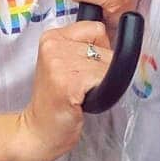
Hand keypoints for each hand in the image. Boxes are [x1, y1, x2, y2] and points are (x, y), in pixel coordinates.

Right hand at [18, 22, 110, 160]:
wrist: (38, 132)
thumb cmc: (56, 100)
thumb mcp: (64, 63)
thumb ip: (83, 46)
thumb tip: (121, 39)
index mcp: (52, 36)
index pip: (97, 28)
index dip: (100, 50)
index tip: (85, 68)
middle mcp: (53, 44)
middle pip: (105, 47)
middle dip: (102, 69)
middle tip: (81, 86)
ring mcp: (59, 63)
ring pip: (107, 65)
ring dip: (102, 83)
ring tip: (81, 94)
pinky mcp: (68, 82)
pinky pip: (104, 80)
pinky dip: (102, 94)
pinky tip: (83, 101)